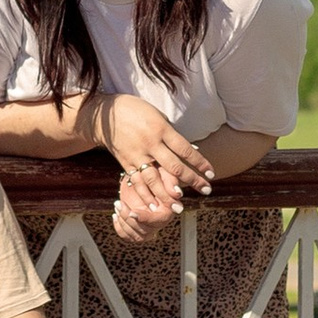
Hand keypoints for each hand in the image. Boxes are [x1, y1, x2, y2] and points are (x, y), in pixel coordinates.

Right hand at [101, 95, 215, 196]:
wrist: (106, 114)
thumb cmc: (136, 110)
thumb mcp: (158, 116)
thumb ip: (172, 134)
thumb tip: (190, 150)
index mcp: (161, 129)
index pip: (185, 149)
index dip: (200, 162)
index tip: (211, 173)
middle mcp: (150, 143)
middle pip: (174, 166)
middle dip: (192, 180)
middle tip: (206, 191)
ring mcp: (137, 154)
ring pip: (154, 179)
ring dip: (167, 195)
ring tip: (179, 207)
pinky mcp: (126, 163)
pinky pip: (137, 181)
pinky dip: (145, 195)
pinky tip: (154, 206)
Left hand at [110, 159, 183, 241]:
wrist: (143, 173)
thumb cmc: (155, 172)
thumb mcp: (163, 173)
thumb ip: (171, 182)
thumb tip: (178, 193)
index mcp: (168, 210)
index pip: (158, 220)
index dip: (145, 218)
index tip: (132, 212)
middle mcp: (159, 221)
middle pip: (145, 231)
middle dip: (129, 219)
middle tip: (119, 204)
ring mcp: (148, 226)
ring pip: (136, 236)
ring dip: (123, 222)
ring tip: (117, 205)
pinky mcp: (138, 227)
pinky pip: (128, 236)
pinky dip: (119, 228)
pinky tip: (116, 214)